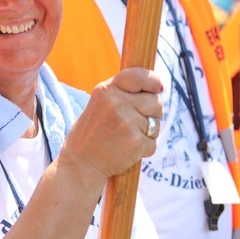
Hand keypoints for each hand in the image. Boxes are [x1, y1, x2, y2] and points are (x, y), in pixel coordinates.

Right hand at [60, 67, 162, 184]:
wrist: (80, 163)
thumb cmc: (92, 134)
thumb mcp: (100, 104)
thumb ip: (123, 93)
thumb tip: (158, 89)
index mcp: (106, 90)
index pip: (137, 76)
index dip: (153, 80)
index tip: (158, 87)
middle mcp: (116, 102)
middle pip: (155, 102)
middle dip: (152, 113)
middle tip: (133, 124)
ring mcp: (127, 121)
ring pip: (156, 124)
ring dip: (148, 133)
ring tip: (126, 137)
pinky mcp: (136, 141)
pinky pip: (153, 143)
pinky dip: (144, 149)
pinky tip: (127, 150)